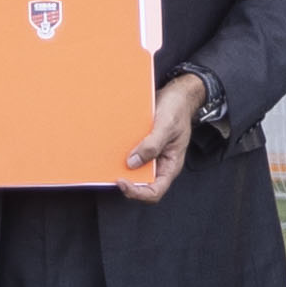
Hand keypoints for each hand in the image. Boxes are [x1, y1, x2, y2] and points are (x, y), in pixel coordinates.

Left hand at [116, 73, 209, 204]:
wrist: (177, 94)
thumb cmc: (178, 110)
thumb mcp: (166, 127)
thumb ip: (152, 146)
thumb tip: (132, 163)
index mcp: (170, 165)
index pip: (155, 191)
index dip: (138, 192)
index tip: (122, 181)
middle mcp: (159, 163)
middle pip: (142, 183)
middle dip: (126, 181)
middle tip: (110, 172)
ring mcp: (150, 155)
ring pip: (133, 169)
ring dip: (121, 167)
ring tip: (108, 161)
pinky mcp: (142, 145)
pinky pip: (130, 154)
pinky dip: (120, 153)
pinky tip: (112, 147)